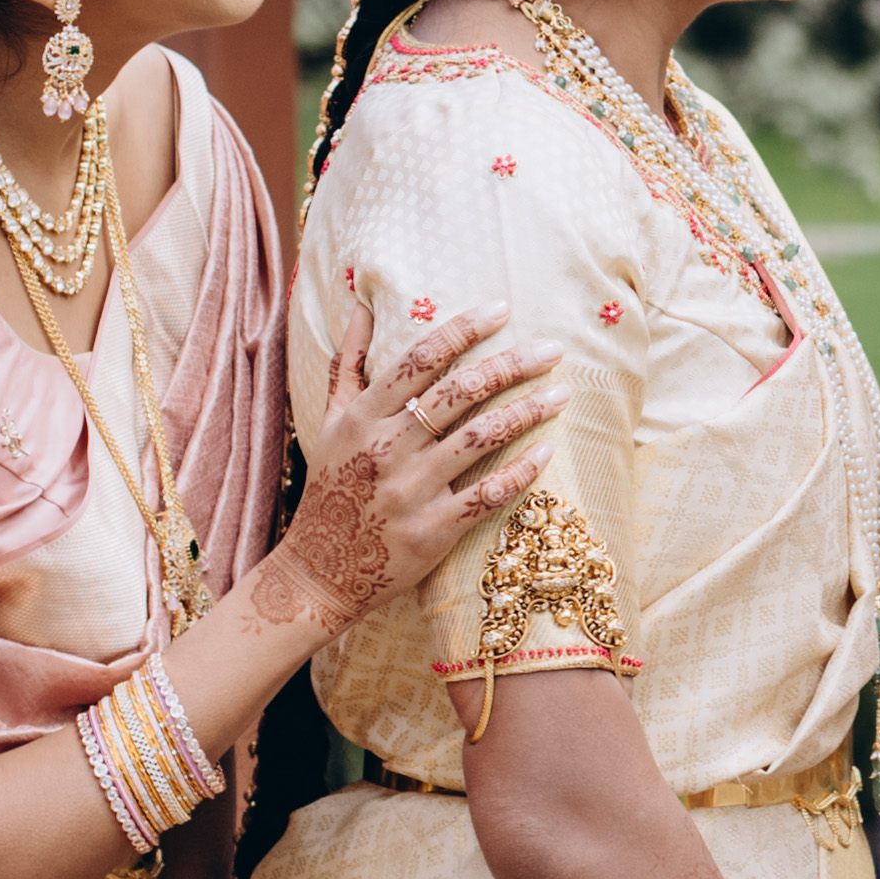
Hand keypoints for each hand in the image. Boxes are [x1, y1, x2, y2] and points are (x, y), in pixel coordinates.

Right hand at [245, 296, 563, 638]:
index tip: (502, 309)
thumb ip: (348, 363)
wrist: (318, 572)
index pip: (421, 358)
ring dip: (527, 411)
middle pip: (461, 391)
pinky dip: (521, 471)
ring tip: (561, 394)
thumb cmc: (329, 490)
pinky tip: (548, 451)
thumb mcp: (329, 423)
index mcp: (364, 417)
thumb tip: (361, 306)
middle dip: (512, 364)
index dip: (465, 328)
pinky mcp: (433, 530)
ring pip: (482, 438)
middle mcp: (388, 448)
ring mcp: (412, 490)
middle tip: (552, 350)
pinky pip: (488, 494)